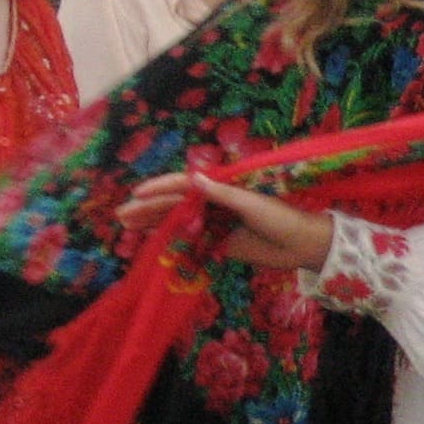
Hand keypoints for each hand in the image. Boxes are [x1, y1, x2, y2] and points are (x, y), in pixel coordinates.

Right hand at [117, 171, 336, 272]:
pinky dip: (171, 240)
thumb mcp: (252, 203)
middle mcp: (215, 203)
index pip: (184, 186)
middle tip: (121, 216)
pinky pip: (190, 239)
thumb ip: (223, 194)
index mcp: (222, 188)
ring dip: (153, 223)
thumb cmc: (282, 218)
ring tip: (127, 227)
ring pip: (178, 221)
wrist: (303, 245)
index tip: (137, 194)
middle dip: (148, 208)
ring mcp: (216, 223)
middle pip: (175, 204)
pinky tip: (151, 241)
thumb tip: (194, 179)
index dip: (159, 189)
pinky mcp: (220, 242)